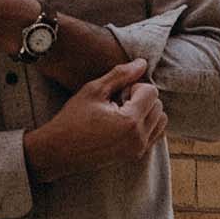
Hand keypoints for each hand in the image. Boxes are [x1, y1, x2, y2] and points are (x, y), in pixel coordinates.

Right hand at [23, 59, 165, 182]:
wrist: (59, 151)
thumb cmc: (73, 119)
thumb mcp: (93, 90)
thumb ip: (120, 75)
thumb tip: (142, 63)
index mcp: (130, 121)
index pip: (152, 92)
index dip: (135, 86)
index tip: (116, 93)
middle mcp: (138, 138)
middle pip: (158, 105)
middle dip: (142, 98)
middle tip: (117, 102)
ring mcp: (138, 149)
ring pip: (160, 120)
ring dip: (146, 111)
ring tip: (123, 112)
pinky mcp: (135, 155)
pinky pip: (155, 134)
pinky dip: (146, 124)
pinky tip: (125, 123)